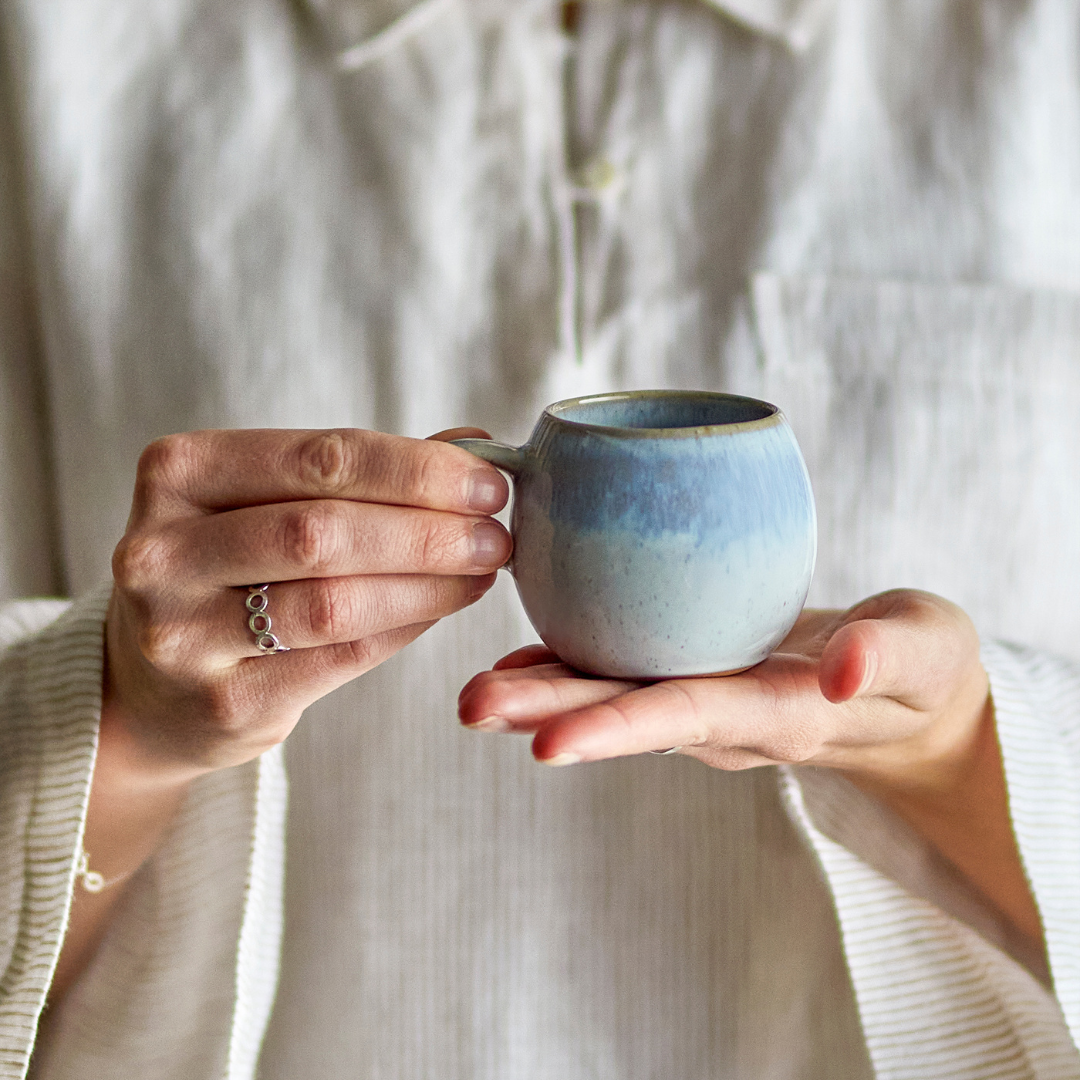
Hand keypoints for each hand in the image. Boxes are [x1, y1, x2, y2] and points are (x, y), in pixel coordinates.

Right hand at [105, 426, 509, 775]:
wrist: (156, 685)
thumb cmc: (231, 569)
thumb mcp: (271, 503)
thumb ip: (361, 473)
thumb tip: (473, 443)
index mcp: (179, 473)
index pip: (321, 458)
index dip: (417, 470)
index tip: (487, 482)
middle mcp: (161, 550)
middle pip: (324, 531)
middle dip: (429, 531)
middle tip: (497, 535)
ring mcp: (181, 633)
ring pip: (334, 601)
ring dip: (428, 584)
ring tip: (482, 572)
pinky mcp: (221, 701)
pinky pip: (340, 657)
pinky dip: (406, 627)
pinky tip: (442, 607)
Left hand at [459, 591, 1040, 944]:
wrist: (901, 692)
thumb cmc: (921, 668)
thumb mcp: (928, 650)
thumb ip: (890, 655)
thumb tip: (840, 668)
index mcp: (778, 714)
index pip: (689, 716)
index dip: (617, 725)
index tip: (545, 743)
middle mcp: (724, 716)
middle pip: (628, 712)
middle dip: (547, 713)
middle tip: (468, 706)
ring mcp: (703, 698)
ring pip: (612, 695)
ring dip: (540, 695)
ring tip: (471, 692)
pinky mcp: (692, 673)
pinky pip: (621, 672)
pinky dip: (567, 667)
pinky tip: (517, 657)